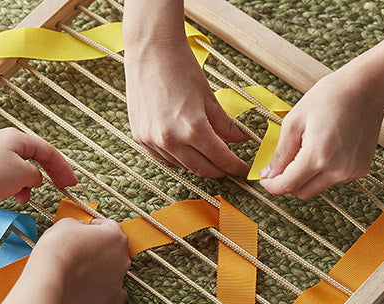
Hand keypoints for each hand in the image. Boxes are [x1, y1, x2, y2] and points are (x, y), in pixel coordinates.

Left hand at [0, 128, 76, 208]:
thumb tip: (35, 178)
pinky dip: (14, 186)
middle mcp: (5, 142)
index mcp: (16, 138)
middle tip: (61, 187)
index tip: (71, 183)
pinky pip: (7, 176)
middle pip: (35, 157)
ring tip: (24, 196)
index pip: (48, 151)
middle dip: (48, 174)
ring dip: (27, 184)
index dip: (62, 168)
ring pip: (21, 168)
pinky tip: (12, 197)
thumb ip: (36, 175)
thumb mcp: (23, 175)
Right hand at [29, 218, 128, 303]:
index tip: (87, 231)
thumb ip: (81, 226)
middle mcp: (122, 258)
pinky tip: (98, 290)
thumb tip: (83, 231)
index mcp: (115, 236)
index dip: (96, 227)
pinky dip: (109, 292)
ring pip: (116, 273)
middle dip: (100, 250)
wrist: (49, 275)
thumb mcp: (67, 224)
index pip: (110, 227)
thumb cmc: (57, 247)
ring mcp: (118, 279)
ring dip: (103, 271)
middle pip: (115, 251)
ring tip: (82, 273)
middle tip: (82, 253)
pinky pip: (118, 296)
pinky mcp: (111, 298)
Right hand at [124, 40, 249, 177]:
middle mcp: (171, 141)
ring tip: (209, 156)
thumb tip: (241, 140)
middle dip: (219, 170)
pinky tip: (187, 151)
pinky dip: (178, 159)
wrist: (150, 52)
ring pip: (182, 166)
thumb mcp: (209, 98)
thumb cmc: (182, 69)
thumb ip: (225, 124)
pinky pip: (164, 159)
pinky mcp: (140, 138)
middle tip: (228, 167)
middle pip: (202, 169)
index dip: (234, 166)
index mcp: (193, 130)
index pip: (220, 159)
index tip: (242, 169)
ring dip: (198, 164)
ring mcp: (153, 141)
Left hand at [258, 67, 383, 198]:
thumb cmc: (329, 98)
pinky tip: (325, 149)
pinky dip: (323, 172)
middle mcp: (337, 170)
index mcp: (317, 157)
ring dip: (306, 177)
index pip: (288, 185)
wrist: (366, 89)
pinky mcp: (360, 169)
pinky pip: (334, 179)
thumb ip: (280, 153)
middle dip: (288, 183)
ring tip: (307, 149)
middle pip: (302, 192)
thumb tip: (268, 175)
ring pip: (317, 187)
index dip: (272, 186)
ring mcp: (351, 172)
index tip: (264, 180)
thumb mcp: (294, 122)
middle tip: (282, 164)